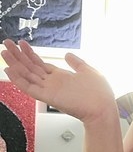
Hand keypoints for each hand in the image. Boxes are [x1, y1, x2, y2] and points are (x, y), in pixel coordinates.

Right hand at [1, 39, 115, 124]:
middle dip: (18, 55)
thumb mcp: (88, 71)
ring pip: (27, 75)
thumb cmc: (99, 94)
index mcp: (61, 77)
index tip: (21, 44)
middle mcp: (52, 83)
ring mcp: (49, 89)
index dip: (30, 54)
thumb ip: (76, 63)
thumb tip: (67, 54)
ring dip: (15, 63)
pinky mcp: (48, 97)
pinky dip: (18, 80)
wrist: (103, 109)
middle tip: (7, 43)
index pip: (41, 64)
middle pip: (31, 67)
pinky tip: (9, 70)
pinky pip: (29, 88)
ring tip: (4, 51)